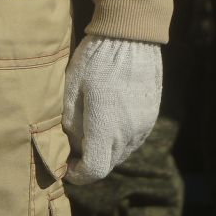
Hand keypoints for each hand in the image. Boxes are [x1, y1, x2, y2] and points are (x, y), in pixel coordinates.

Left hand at [63, 36, 161, 184]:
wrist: (130, 39)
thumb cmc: (94, 61)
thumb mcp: (70, 91)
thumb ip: (71, 125)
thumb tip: (71, 146)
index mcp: (106, 128)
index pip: (94, 170)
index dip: (77, 175)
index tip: (64, 168)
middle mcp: (128, 134)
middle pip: (107, 165)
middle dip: (87, 164)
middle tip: (70, 152)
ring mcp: (143, 127)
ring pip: (120, 153)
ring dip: (103, 152)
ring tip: (86, 133)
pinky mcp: (150, 118)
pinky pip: (131, 140)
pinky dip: (116, 140)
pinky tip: (104, 121)